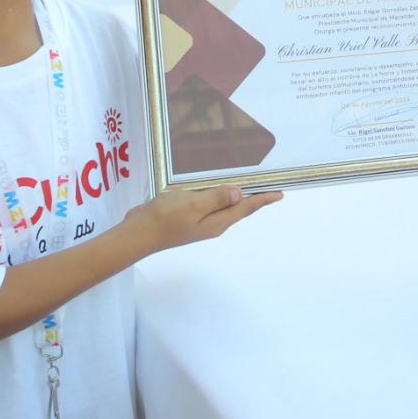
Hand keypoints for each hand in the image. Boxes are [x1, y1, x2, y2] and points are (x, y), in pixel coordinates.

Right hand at [123, 185, 282, 253]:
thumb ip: (216, 199)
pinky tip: (216, 188)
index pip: (245, 208)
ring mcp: (199, 222)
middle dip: (254, 198)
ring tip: (249, 185)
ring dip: (236, 196)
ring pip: (223, 206)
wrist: (137, 234)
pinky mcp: (187, 217)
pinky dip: (216, 195)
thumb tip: (238, 193)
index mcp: (217, 223)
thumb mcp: (193, 205)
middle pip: (238, 209)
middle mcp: (212, 224)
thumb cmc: (165, 219)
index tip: (280, 193)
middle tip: (269, 186)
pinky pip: (208, 203)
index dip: (262, 200)